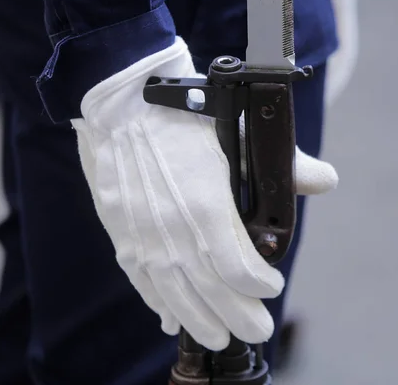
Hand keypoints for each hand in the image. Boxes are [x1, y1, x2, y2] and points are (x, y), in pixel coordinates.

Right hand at [71, 38, 336, 349]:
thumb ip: (283, 164)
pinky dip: (159, 303)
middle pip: (211, 291)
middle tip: (255, 328)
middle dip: (238, 315)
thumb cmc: (183, 119)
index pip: (240, 267)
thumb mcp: (236, 134)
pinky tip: (170, 318)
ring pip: (176, 294)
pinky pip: (142, 280)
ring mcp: (143, 235)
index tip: (271, 284)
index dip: (260, 284)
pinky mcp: (121, 233)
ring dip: (200, 319)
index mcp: (206, 205)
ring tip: (218, 336)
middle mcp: (173, 229)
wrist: (125, 109)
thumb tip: (323, 180)